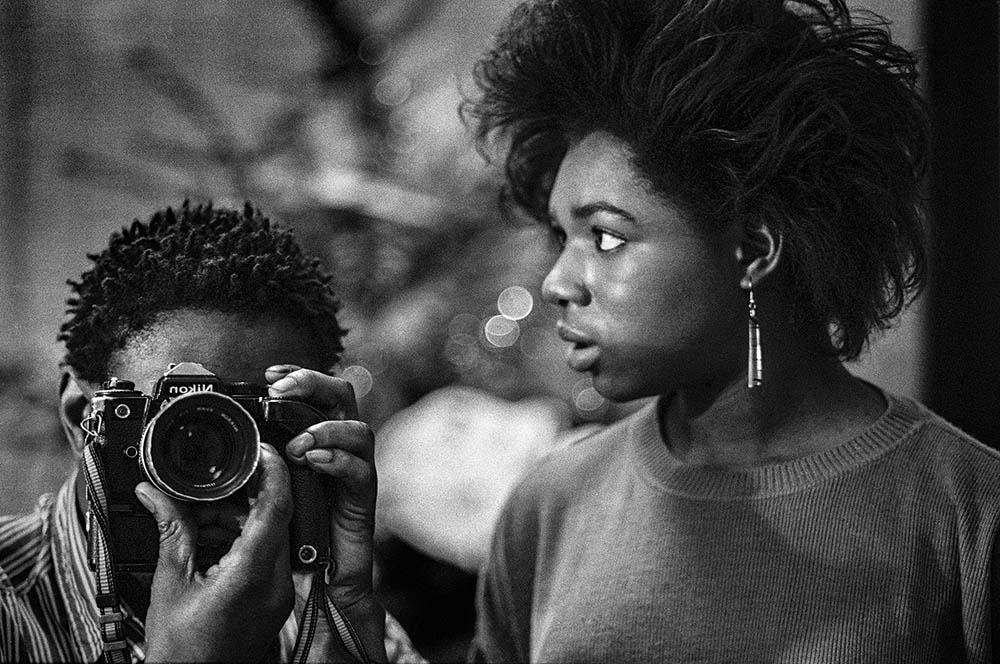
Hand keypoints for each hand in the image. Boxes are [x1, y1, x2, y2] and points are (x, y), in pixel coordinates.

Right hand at [137, 443, 294, 662]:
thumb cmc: (182, 649)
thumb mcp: (171, 581)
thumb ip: (171, 530)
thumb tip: (156, 493)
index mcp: (251, 573)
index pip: (276, 506)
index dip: (272, 472)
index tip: (261, 451)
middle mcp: (276, 581)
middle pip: (272, 518)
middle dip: (239, 499)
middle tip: (206, 496)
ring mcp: (280, 592)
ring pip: (269, 535)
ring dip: (236, 521)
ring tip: (197, 525)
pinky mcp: (276, 599)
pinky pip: (267, 555)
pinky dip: (241, 541)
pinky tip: (210, 543)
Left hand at [265, 365, 375, 606]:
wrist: (315, 584)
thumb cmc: (289, 537)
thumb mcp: (262, 492)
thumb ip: (253, 466)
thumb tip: (220, 447)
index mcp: (316, 442)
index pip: (316, 394)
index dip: (298, 377)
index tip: (270, 375)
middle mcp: (339, 452)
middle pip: (343, 397)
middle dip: (313, 385)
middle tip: (281, 391)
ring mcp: (354, 475)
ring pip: (359, 430)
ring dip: (325, 429)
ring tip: (297, 444)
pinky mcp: (361, 503)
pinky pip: (362, 473)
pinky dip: (339, 462)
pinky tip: (315, 463)